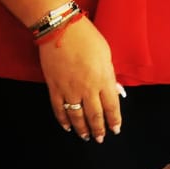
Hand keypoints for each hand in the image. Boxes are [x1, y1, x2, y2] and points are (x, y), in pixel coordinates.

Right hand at [40, 16, 123, 141]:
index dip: (114, 120)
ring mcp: (69, 89)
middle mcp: (87, 88)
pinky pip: (58, 109)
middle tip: (101, 138)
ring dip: (82, 129)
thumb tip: (113, 91)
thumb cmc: (88, 38)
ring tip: (86, 137)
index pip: (111, 106)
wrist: (61, 30)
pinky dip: (63, 120)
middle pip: (95, 115)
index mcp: (103, 79)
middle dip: (99, 129)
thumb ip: (109, 75)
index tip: (116, 129)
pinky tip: (67, 127)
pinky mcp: (54, 87)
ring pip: (76, 116)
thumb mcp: (107, 55)